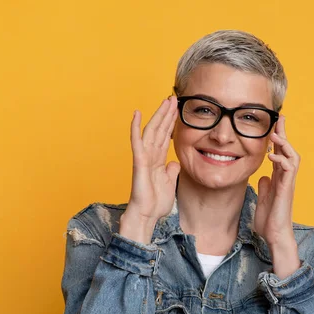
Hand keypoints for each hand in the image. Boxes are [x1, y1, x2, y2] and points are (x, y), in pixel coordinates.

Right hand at [119, 97, 179, 242]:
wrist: (146, 216)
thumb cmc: (154, 203)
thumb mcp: (168, 184)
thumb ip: (171, 171)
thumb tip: (174, 163)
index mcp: (157, 160)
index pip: (165, 136)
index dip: (171, 122)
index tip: (177, 109)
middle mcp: (150, 156)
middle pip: (159, 130)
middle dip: (166, 114)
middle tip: (174, 97)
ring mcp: (143, 158)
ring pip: (151, 131)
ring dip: (158, 115)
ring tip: (166, 101)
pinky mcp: (139, 163)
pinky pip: (137, 142)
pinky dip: (136, 128)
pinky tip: (137, 114)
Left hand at [254, 115, 300, 277]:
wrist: (275, 236)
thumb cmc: (270, 220)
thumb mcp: (263, 199)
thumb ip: (264, 187)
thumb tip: (263, 177)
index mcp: (279, 179)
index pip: (280, 154)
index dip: (279, 139)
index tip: (275, 124)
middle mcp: (285, 179)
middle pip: (288, 151)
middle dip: (284, 134)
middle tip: (279, 120)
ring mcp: (287, 184)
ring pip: (292, 157)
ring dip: (284, 145)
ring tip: (274, 135)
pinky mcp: (286, 190)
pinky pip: (288, 171)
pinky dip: (281, 161)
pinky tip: (272, 157)